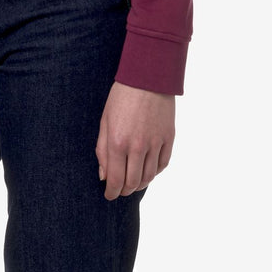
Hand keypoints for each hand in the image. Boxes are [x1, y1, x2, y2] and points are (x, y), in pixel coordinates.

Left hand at [95, 80, 174, 199]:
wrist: (148, 76)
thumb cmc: (121, 96)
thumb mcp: (105, 120)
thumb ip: (103, 150)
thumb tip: (104, 176)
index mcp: (118, 142)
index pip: (115, 180)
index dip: (111, 192)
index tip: (109, 195)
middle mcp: (138, 147)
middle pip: (133, 183)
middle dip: (125, 190)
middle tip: (120, 190)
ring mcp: (155, 143)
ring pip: (149, 176)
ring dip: (140, 184)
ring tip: (133, 182)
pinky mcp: (169, 138)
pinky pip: (163, 164)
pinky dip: (155, 172)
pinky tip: (148, 169)